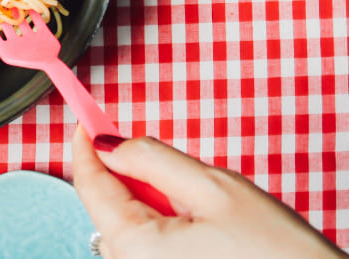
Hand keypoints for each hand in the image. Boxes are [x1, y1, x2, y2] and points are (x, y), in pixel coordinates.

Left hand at [71, 126, 346, 258]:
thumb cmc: (278, 255)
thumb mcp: (214, 188)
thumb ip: (152, 159)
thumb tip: (109, 144)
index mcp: (134, 246)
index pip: (90, 184)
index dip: (86, 145)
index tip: (86, 119)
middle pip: (109, 205)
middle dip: (132, 176)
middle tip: (176, 169)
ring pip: (132, 224)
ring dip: (154, 202)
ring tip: (207, 211)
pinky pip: (151, 245)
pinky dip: (167, 226)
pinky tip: (207, 231)